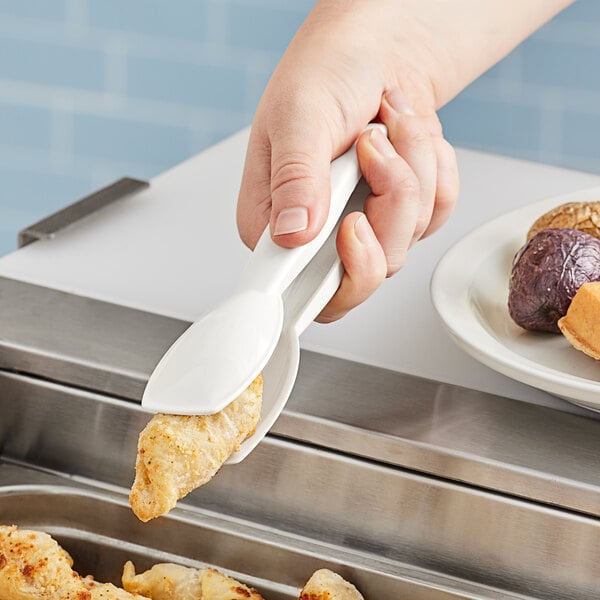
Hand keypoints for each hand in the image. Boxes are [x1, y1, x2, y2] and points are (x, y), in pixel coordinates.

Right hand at [236, 2, 460, 321]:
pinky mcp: (399, 215)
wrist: (374, 53)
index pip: (303, 293)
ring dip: (411, 171)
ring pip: (407, 238)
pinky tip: (405, 138)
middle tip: (374, 150)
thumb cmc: (325, 75)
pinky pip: (436, 214)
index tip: (354, 225)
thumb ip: (295, 177)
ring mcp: (362, 228)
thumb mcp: (300, 116)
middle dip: (388, 205)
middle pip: (369, 271)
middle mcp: (317, 236)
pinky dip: (433, 168)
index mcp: (275, 223)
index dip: (340, 275)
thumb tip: (292, 233)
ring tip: (385, 126)